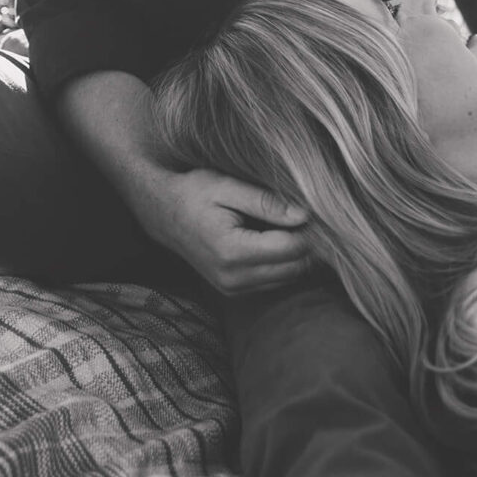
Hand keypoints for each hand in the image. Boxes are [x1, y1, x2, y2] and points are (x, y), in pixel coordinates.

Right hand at [134, 167, 312, 295]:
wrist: (161, 213)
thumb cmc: (193, 192)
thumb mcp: (226, 186)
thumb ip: (266, 202)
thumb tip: (304, 215)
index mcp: (232, 252)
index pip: (293, 249)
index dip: (311, 229)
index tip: (315, 208)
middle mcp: (233, 278)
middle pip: (295, 268)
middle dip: (308, 243)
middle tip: (309, 215)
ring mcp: (232, 288)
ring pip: (288, 277)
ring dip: (297, 254)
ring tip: (291, 223)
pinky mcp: (233, 290)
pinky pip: (274, 281)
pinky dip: (283, 262)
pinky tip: (277, 237)